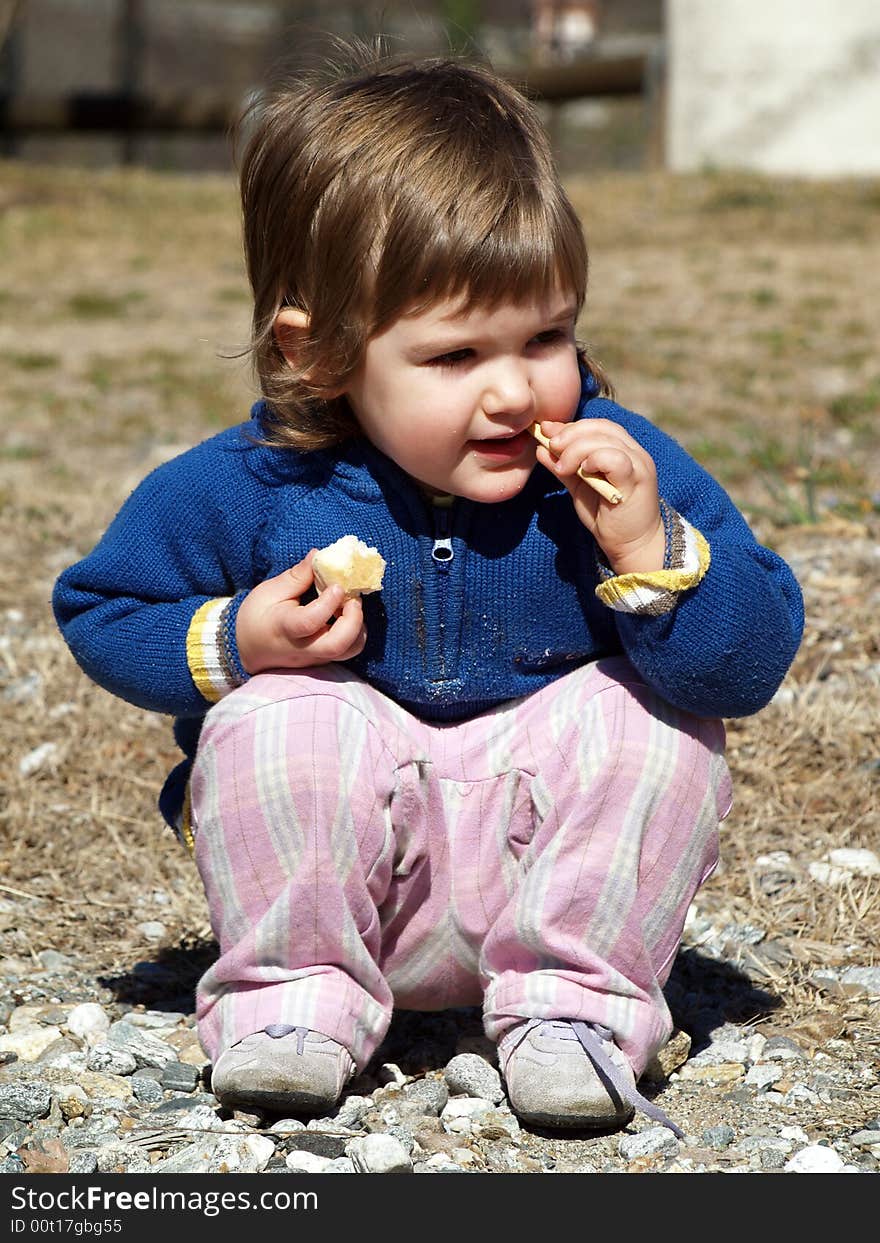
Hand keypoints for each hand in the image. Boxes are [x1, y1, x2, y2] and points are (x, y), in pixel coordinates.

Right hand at [236, 551, 366, 674]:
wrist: (249, 649)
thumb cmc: (257, 617)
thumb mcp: (269, 592)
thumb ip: (296, 577)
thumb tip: (318, 556)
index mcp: (284, 628)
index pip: (309, 621)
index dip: (328, 603)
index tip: (336, 585)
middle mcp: (303, 647)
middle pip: (337, 645)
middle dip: (354, 620)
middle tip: (353, 599)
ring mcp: (315, 657)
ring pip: (349, 651)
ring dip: (359, 627)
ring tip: (350, 606)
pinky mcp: (324, 660)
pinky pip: (348, 650)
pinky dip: (355, 631)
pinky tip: (345, 615)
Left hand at [535, 419, 665, 573]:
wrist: (631, 546)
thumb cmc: (607, 516)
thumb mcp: (579, 487)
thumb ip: (563, 468)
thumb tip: (541, 448)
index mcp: (622, 449)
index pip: (597, 426)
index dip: (571, 426)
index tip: (546, 432)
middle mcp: (634, 452)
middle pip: (601, 428)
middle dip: (570, 434)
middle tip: (551, 446)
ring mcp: (638, 464)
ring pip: (606, 440)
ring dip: (577, 449)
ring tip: (563, 467)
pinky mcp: (638, 480)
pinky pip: (616, 459)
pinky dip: (596, 459)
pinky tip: (584, 471)